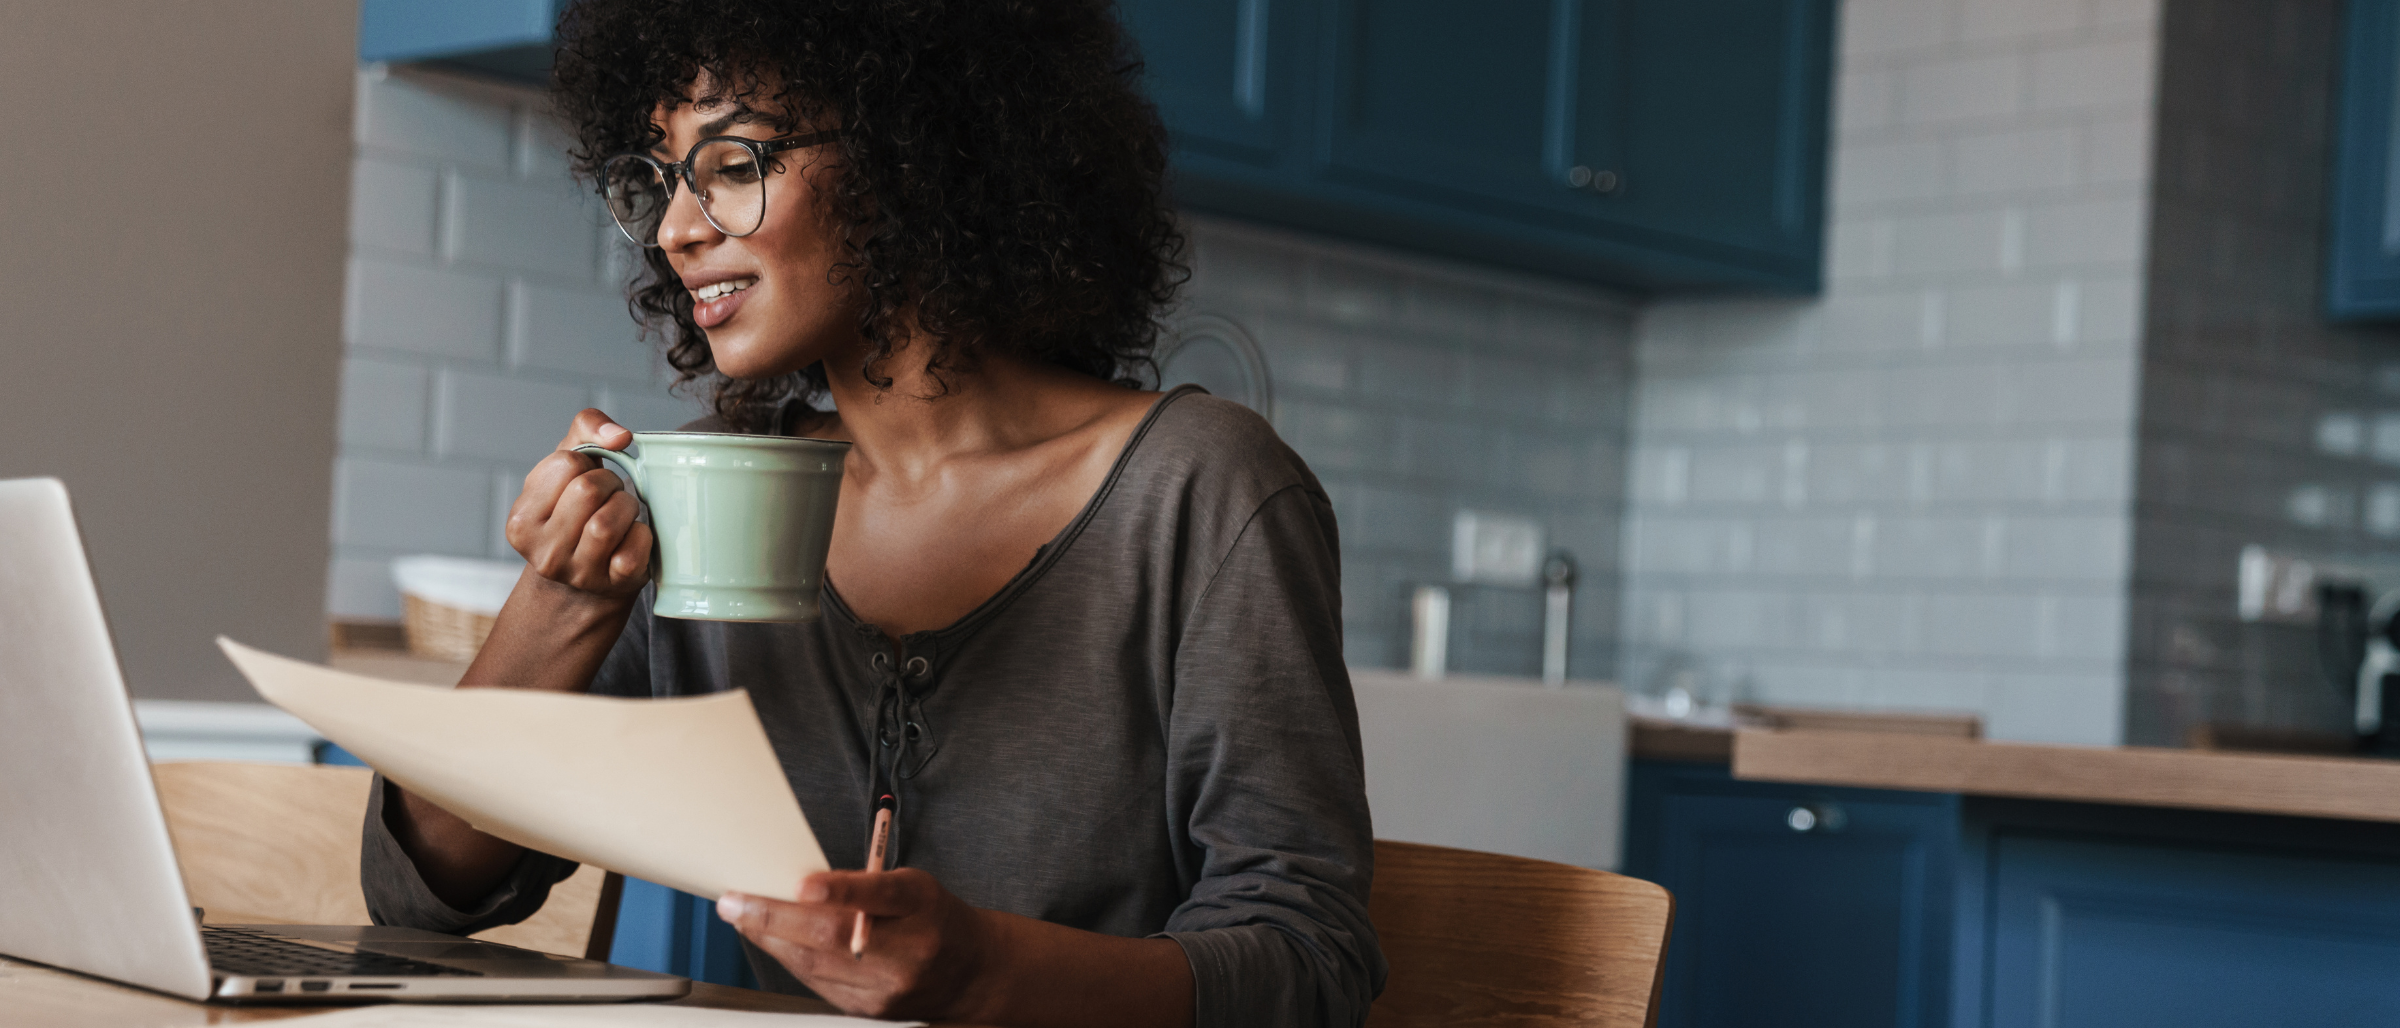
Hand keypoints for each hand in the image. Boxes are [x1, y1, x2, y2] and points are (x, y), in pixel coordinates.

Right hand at [505, 409, 651, 599]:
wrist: (586, 580)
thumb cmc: (576, 511)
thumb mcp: (568, 466)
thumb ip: (587, 428)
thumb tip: (620, 436)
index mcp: (522, 520)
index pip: (566, 464)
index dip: (586, 465)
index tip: (585, 480)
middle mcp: (543, 552)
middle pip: (589, 490)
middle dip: (610, 483)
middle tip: (610, 495)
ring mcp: (578, 573)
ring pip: (608, 522)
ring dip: (626, 507)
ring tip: (621, 513)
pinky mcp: (613, 584)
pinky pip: (636, 546)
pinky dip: (643, 534)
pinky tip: (631, 537)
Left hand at [718, 869, 998, 1021]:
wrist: (969, 973)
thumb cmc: (934, 918)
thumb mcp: (913, 885)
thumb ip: (866, 885)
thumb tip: (801, 885)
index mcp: (922, 907)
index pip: (880, 896)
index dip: (841, 890)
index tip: (803, 884)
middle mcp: (908, 950)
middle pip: (834, 938)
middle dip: (775, 919)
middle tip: (735, 903)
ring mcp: (888, 987)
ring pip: (816, 965)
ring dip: (771, 940)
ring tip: (742, 917)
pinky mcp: (870, 1009)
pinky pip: (818, 984)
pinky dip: (790, 960)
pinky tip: (772, 942)